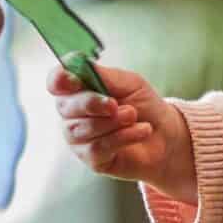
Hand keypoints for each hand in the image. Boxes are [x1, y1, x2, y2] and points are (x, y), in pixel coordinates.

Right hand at [52, 63, 193, 200]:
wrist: (167, 135)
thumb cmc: (144, 105)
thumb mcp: (130, 83)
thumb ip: (105, 75)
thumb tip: (81, 64)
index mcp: (78, 90)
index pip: (56, 82)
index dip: (60, 80)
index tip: (74, 79)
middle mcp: (72, 114)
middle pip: (64, 107)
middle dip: (91, 103)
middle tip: (115, 104)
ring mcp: (79, 139)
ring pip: (81, 129)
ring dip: (112, 121)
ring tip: (134, 116)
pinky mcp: (92, 159)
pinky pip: (97, 148)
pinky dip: (123, 137)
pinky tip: (141, 131)